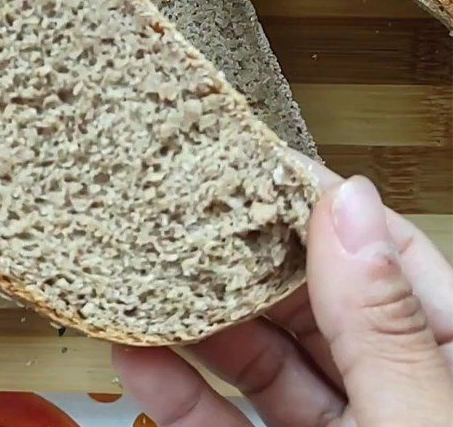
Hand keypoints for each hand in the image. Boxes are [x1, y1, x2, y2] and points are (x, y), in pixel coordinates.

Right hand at [114, 157, 452, 425]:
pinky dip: (179, 392)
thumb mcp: (418, 423)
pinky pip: (224, 421)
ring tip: (146, 273)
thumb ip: (382, 327)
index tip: (252, 162)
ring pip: (259, 357)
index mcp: (442, 360)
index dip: (317, 202)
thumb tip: (346, 205)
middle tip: (179, 213)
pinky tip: (140, 358)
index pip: (382, 254)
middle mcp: (389, 385)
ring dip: (197, 322)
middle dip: (240, 258)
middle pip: (307, 299)